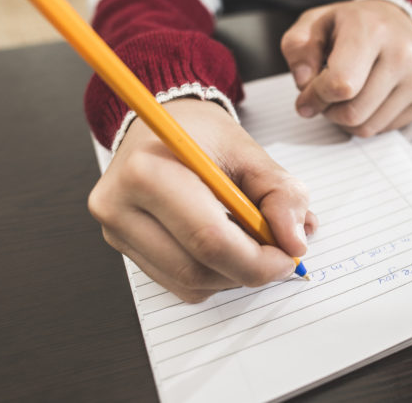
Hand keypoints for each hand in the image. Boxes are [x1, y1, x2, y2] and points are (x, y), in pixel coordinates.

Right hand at [88, 99, 317, 302]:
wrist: (164, 127)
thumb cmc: (204, 137)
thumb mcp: (252, 154)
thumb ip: (282, 195)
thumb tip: (296, 242)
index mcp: (148, 172)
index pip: (208, 239)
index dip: (258, 261)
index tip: (289, 257)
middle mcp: (120, 206)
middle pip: (198, 269)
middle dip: (250, 270)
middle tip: (280, 254)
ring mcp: (116, 231)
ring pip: (190, 285)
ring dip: (233, 275)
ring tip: (250, 240)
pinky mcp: (124, 248)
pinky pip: (180, 285)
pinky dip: (214, 275)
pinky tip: (225, 244)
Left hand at [281, 0, 411, 136]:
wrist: (398, 22)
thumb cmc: (351, 27)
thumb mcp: (315, 24)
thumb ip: (297, 48)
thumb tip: (304, 82)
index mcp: (370, 30)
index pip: (340, 84)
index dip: (315, 98)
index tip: (305, 97)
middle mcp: (401, 54)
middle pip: (353, 112)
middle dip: (328, 112)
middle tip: (324, 98)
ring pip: (367, 127)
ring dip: (345, 120)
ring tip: (343, 97)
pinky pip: (384, 130)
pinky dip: (366, 121)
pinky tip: (365, 99)